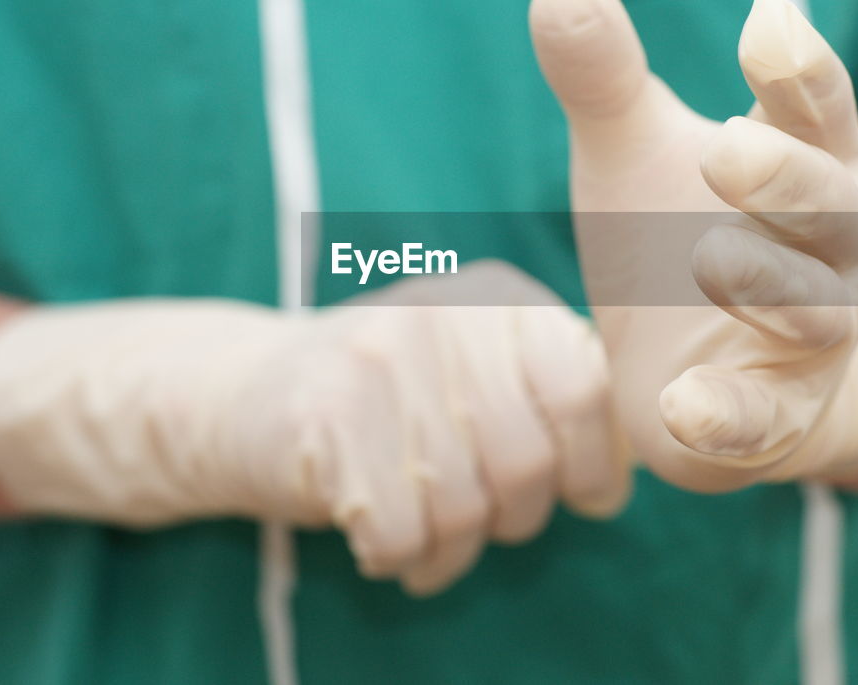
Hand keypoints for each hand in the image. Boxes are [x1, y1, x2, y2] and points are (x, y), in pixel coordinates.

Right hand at [0, 260, 628, 593]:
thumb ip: (550, 409)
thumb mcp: (475, 381)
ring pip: (463, 507)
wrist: (239, 395)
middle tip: (472, 518)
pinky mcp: (327, 412)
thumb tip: (617, 483)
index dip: (593, 460)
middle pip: (526, 462)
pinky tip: (376, 534)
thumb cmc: (385, 406)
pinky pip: (401, 531)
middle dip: (511, 518)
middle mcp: (444, 313)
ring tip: (421, 532)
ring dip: (447, 550)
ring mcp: (382, 356)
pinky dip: (397, 558)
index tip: (582, 496)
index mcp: (498, 299)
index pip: (583, 385)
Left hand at [528, 0, 857, 490]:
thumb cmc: (681, 238)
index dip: (799, 71)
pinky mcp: (776, 415)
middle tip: (725, 150)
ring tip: (711, 259)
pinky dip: (732, 416)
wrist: (713, 373)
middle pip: (833, 206)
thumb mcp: (638, 153)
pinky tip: (682, 407)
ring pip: (816, 310)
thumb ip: (606, 79)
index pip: (817, 109)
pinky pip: (766, 420)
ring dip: (770, 285)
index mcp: (809, 164)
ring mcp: (813, 336)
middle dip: (788, 179)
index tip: (764, 27)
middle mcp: (833, 248)